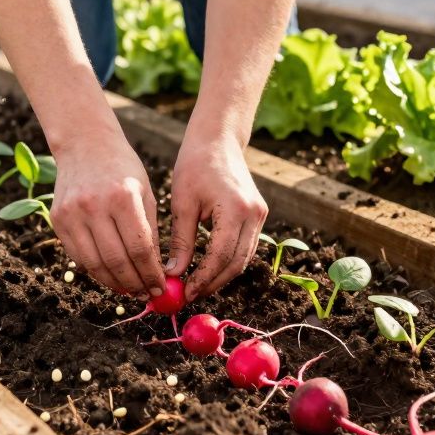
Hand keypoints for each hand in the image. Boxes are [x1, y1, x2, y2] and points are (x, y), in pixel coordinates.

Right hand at [49, 128, 165, 298]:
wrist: (85, 143)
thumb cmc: (122, 168)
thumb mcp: (145, 193)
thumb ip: (151, 232)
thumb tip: (157, 272)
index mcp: (122, 197)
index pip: (139, 248)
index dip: (151, 274)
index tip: (160, 288)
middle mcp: (94, 206)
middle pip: (116, 260)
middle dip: (134, 283)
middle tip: (146, 294)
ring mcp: (72, 214)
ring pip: (94, 264)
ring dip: (114, 283)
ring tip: (130, 289)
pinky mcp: (57, 219)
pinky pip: (77, 256)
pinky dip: (95, 270)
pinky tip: (110, 275)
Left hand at [167, 134, 268, 299]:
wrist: (218, 140)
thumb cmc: (195, 165)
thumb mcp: (182, 203)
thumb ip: (181, 241)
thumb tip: (173, 274)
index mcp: (235, 208)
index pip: (221, 255)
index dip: (204, 278)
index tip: (185, 293)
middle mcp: (254, 213)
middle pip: (237, 262)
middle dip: (214, 282)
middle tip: (190, 295)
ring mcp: (260, 214)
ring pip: (244, 258)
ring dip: (222, 275)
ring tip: (196, 285)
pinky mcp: (259, 214)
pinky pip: (245, 246)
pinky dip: (228, 261)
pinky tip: (208, 268)